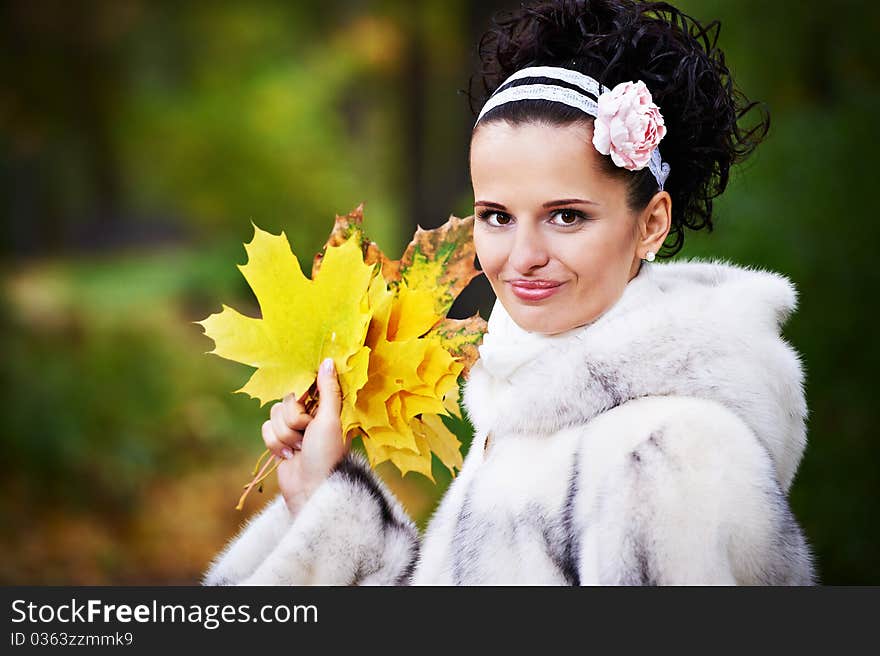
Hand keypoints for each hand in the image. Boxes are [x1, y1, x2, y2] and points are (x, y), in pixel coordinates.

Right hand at [262, 358, 351, 515]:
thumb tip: (329, 360)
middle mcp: (311, 415)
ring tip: (299, 449)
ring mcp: (294, 429)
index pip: (307, 384)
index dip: (303, 395)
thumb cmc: (327, 454)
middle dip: (294, 420)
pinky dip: (275, 444)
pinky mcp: (280, 441)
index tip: (308, 405)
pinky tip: (288, 457)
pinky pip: (266, 428)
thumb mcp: (331, 419)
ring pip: (274, 414)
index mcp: (327, 406)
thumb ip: (328, 390)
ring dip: (285, 434)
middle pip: (286, 399)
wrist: (311, 490)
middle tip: (307, 435)